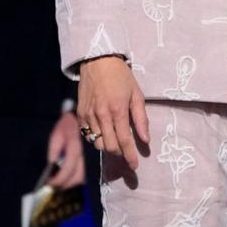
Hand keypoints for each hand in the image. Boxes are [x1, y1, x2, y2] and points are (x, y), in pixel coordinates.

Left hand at [45, 112, 86, 188]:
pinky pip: (88, 173)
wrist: (84, 116)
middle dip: (65, 184)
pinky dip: (77, 178)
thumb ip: (53, 152)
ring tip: (60, 182)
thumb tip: (51, 169)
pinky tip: (69, 176)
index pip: (68, 168)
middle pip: (77, 177)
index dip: (59, 179)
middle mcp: (86, 154)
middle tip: (54, 186)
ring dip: (71, 183)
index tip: (50, 184)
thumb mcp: (57, 135)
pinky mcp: (96, 158)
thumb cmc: (68, 124)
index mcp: (75, 146)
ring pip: (84, 177)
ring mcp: (93, 157)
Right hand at [77, 55, 149, 170]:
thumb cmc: (121, 76)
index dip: (130, 156)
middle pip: (109, 147)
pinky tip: (104, 131)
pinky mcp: (80, 114)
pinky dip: (96, 137)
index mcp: (118, 110)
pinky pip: (88, 134)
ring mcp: (88, 115)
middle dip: (119, 154)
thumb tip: (146, 140)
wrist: (97, 61)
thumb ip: (141, 118)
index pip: (124, 141)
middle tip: (126, 154)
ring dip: (108, 146)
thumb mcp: (136, 94)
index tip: (135, 166)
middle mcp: (101, 115)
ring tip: (115, 141)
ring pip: (97, 143)